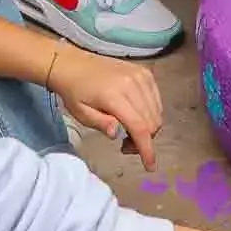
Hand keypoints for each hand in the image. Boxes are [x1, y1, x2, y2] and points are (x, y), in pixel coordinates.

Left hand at [46, 49, 164, 169]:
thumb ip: (100, 124)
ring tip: (129, 131)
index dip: (147, 149)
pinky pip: (157, 100)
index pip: (139, 127)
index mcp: (114, 96)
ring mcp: (141, 77)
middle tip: (125, 145)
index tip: (150, 166)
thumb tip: (117, 134)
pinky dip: (151, 113)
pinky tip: (136, 115)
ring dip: (148, 128)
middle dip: (144, 140)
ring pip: (156, 112)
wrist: (73, 64)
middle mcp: (132, 84)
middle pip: (151, 122)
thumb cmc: (74, 92)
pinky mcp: (145, 73)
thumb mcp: (80, 113)